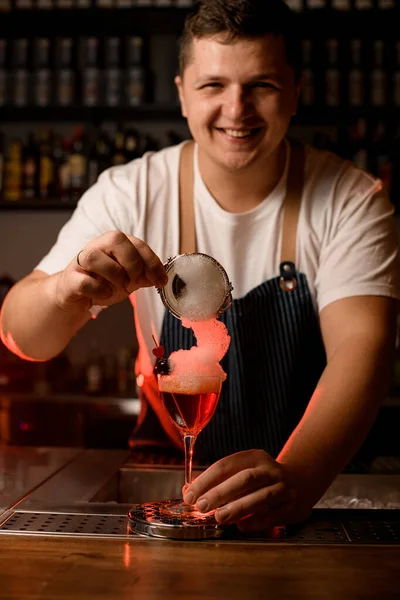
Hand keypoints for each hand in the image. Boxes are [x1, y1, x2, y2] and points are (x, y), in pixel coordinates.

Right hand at [55, 231, 167, 311]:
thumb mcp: (129, 278)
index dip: (152, 262)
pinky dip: (98, 289)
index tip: (161, 280)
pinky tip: (105, 294)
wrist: (77, 295)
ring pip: (94, 256)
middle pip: (115, 239)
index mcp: (115, 243)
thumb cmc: (103, 282)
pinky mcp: (70, 279)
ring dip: (115, 274)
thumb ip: (144, 275)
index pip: (138, 244)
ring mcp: (81, 261)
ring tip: (120, 288)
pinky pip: (83, 281)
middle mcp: (98, 246)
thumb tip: (161, 277)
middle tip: (135, 282)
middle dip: (133, 263)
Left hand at [183, 450, 310, 532]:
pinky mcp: (292, 506)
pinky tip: (241, 526)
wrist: (302, 480)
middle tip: (202, 506)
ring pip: (261, 497)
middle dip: (221, 492)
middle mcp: (270, 470)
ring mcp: (283, 488)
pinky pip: (273, 515)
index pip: (226, 465)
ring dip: (238, 508)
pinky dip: (256, 521)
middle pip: (244, 479)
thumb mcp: (243, 470)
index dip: (206, 479)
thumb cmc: (262, 478)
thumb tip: (188, 490)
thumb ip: (218, 480)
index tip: (190, 494)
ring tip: (220, 517)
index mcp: (254, 457)